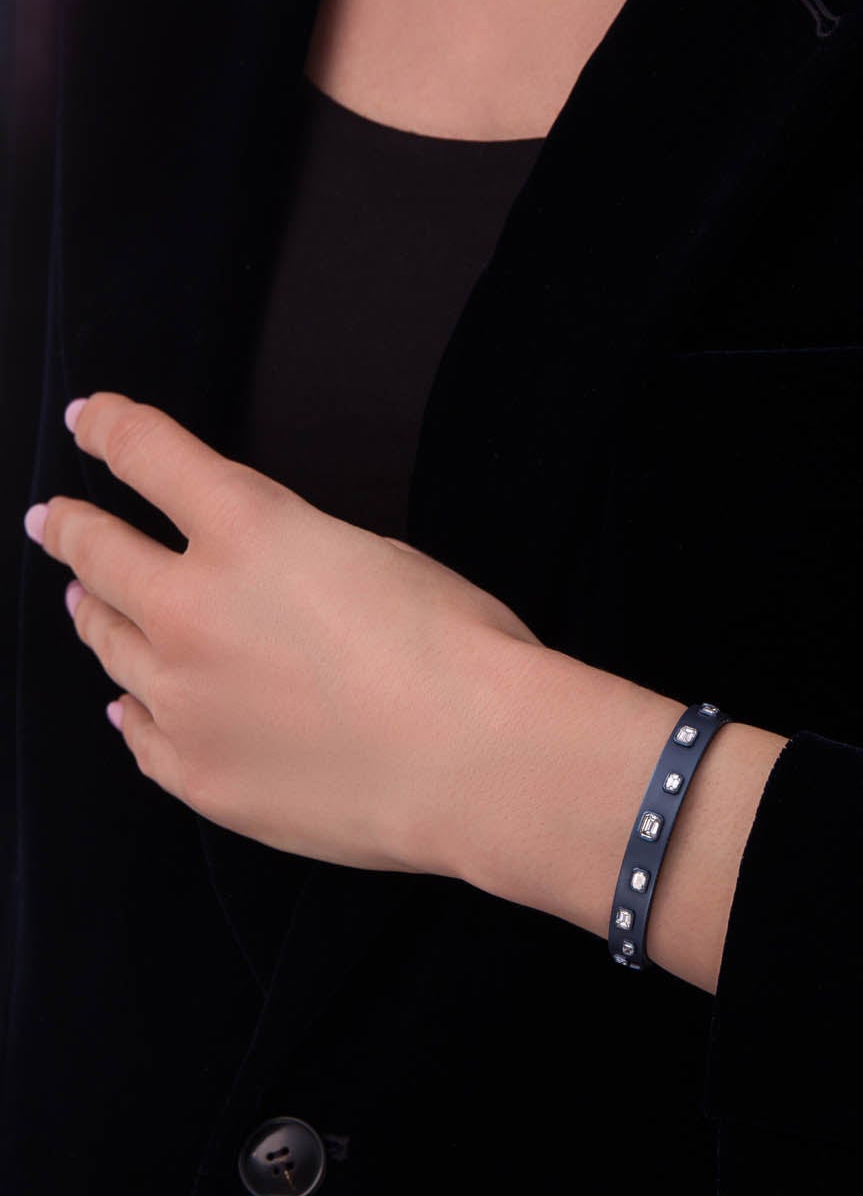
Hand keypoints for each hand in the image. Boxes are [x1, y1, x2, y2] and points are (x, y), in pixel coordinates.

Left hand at [26, 392, 544, 875]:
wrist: (475, 765)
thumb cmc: (459, 656)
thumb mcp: (381, 557)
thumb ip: (299, 557)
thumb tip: (268, 587)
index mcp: (247, 530)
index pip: (148, 455)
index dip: (110, 429)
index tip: (89, 421)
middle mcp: (190, 608)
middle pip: (99, 554)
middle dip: (71, 529)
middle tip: (54, 521)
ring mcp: (184, 699)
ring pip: (109, 645)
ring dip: (95, 616)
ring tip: (85, 607)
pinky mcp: (197, 774)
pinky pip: (140, 735)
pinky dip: (131, 711)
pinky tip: (125, 707)